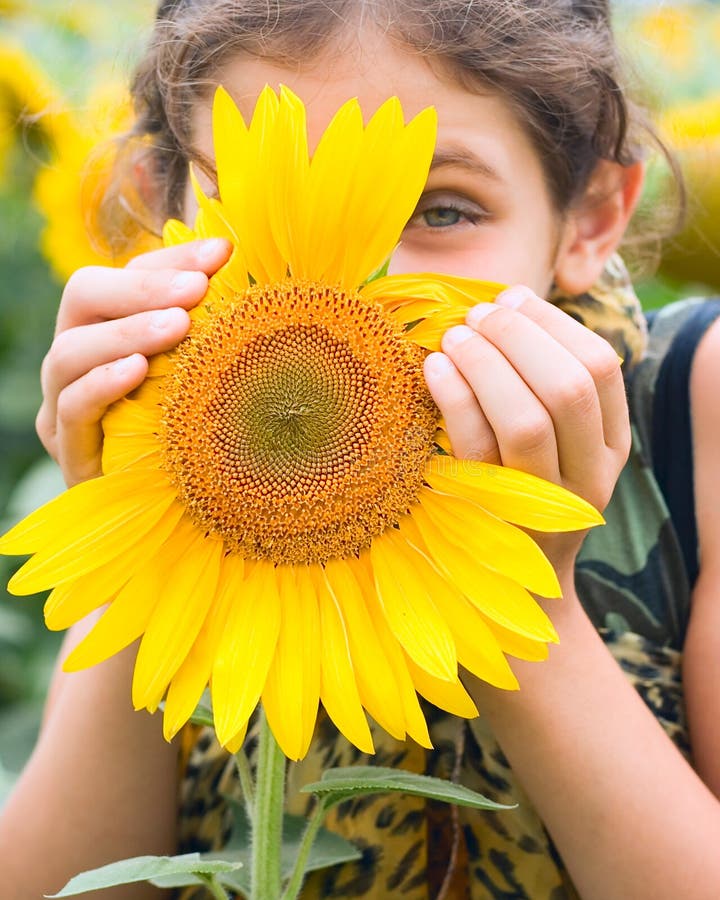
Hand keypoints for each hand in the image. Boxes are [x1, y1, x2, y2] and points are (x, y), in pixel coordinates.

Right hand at [36, 238, 231, 486]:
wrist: (181, 508)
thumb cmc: (200, 429)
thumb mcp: (209, 370)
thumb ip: (216, 323)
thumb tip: (246, 264)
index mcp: (113, 325)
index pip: (128, 273)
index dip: (171, 258)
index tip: (222, 252)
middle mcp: (81, 355)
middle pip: (86, 294)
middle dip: (143, 288)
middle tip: (196, 290)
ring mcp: (65, 401)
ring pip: (72, 349)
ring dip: (127, 332)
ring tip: (176, 326)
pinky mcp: (68, 447)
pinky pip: (73, 407)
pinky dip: (103, 384)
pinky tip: (137, 372)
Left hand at [423, 285, 630, 581]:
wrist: (512, 583)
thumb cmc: (522, 489)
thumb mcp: (553, 442)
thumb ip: (542, 382)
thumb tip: (505, 303)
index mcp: (611, 445)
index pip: (600, 367)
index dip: (553, 324)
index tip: (511, 299)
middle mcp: (589, 476)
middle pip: (568, 387)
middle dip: (518, 336)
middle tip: (477, 314)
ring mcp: (543, 504)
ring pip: (526, 419)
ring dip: (486, 363)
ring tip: (454, 336)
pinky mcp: (492, 517)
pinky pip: (474, 449)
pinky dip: (453, 398)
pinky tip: (433, 369)